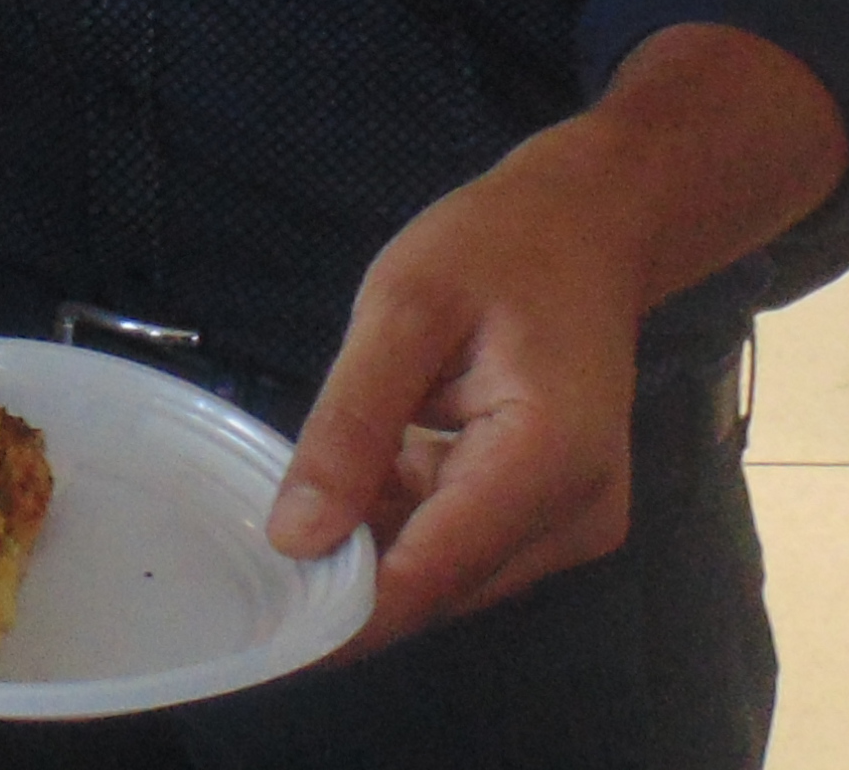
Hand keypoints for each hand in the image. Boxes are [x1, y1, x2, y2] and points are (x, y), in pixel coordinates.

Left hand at [264, 144, 654, 657]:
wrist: (590, 229)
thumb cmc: (500, 247)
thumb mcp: (404, 307)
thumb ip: (351, 423)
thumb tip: (295, 539)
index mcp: (548, 460)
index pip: (428, 577)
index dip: (339, 611)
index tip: (258, 619)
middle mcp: (576, 515)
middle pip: (436, 585)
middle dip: (348, 568)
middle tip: (264, 530)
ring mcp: (577, 524)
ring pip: (446, 574)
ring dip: (377, 539)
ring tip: (327, 472)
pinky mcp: (562, 521)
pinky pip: (466, 548)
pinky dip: (409, 518)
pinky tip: (379, 463)